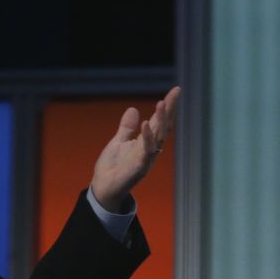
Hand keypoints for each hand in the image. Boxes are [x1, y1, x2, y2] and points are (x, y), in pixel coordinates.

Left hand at [90, 86, 179, 211]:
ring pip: (158, 136)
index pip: (160, 121)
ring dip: (161, 120)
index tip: (175, 90)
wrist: (103, 188)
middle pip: (164, 126)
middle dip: (170, 109)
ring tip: (162, 103)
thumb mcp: (118, 142)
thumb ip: (127, 128)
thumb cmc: (112, 167)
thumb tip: (133, 109)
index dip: (167, 107)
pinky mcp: (139, 167)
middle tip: (176, 92)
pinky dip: (147, 136)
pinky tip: (147, 123)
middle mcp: (150, 149)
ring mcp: (146, 158)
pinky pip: (146, 150)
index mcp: (146, 142)